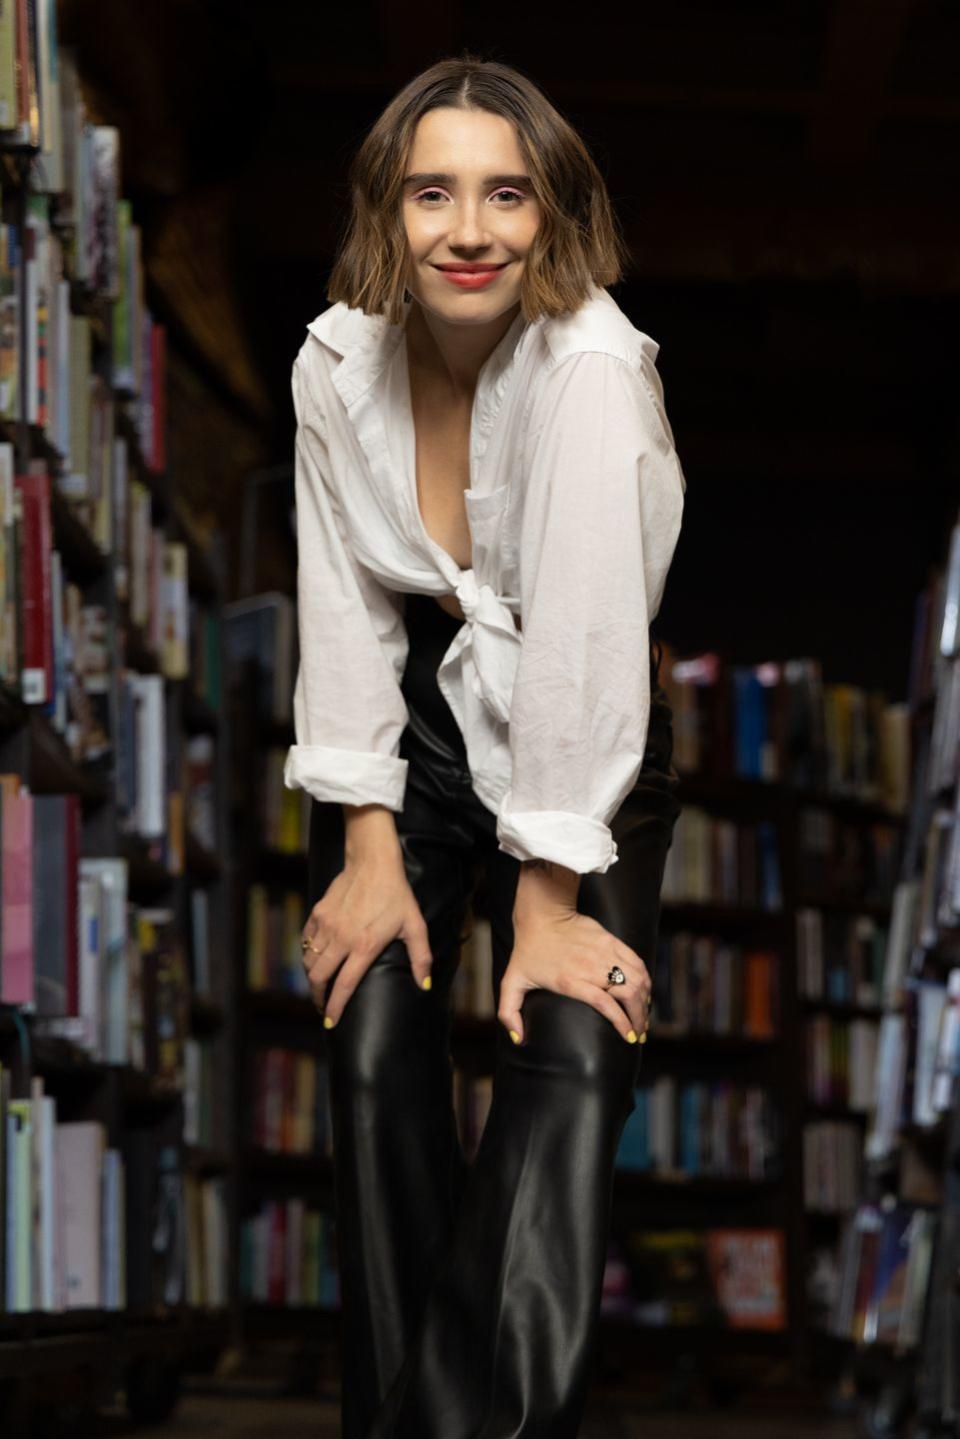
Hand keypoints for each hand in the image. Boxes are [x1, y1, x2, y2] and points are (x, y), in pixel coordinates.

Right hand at [300, 853, 432, 1024]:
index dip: (335, 1007)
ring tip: (320, 985)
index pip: (344, 986)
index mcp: (364, 946)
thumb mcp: (415, 925)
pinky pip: (306, 942)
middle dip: (318, 997)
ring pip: (309, 961)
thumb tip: (424, 985)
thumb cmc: (397, 894)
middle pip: (319, 978)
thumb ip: (420, 958)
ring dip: (312, 977)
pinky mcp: (317, 914)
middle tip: (323, 1005)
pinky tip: (316, 958)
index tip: (330, 1022)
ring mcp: (326, 926)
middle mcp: (341, 939)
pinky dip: (308, 954)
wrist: (373, 862)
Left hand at [497, 903, 651, 1045]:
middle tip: (639, 1033)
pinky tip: (645, 992)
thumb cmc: (527, 950)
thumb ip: (509, 1012)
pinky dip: (645, 979)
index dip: (621, 1022)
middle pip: (628, 993)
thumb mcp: (512, 982)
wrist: (542, 914)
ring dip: (645, 1000)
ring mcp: (603, 952)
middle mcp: (591, 967)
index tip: (628, 1037)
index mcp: (570, 980)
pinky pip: (636, 962)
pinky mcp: (611, 940)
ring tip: (643, 1016)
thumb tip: (517, 1039)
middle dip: (639, 1017)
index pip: (606, 1004)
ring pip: (636, 978)